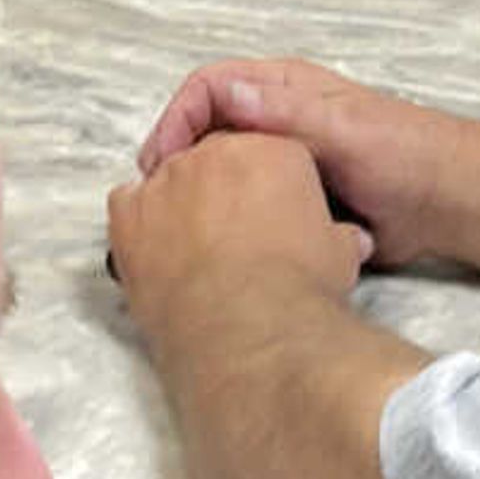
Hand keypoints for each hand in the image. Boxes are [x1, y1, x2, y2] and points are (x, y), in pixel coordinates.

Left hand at [106, 132, 371, 345]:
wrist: (249, 330)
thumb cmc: (299, 288)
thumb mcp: (340, 254)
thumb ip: (338, 235)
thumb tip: (351, 242)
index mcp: (272, 148)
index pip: (266, 148)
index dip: (268, 183)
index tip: (271, 213)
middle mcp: (216, 152)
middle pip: (214, 157)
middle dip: (223, 187)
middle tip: (235, 232)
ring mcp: (168, 179)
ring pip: (170, 176)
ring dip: (181, 203)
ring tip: (195, 248)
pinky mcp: (130, 213)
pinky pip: (128, 201)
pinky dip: (139, 220)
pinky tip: (157, 248)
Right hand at [137, 57, 479, 273]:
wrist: (447, 202)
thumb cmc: (402, 154)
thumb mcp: (340, 128)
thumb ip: (285, 111)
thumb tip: (225, 91)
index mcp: (283, 89)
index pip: (208, 88)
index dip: (177, 120)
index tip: (161, 164)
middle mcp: (277, 119)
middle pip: (208, 130)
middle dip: (181, 162)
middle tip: (160, 204)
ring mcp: (285, 160)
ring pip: (226, 170)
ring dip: (203, 194)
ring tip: (181, 229)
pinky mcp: (295, 197)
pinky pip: (250, 203)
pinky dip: (231, 219)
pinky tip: (220, 246)